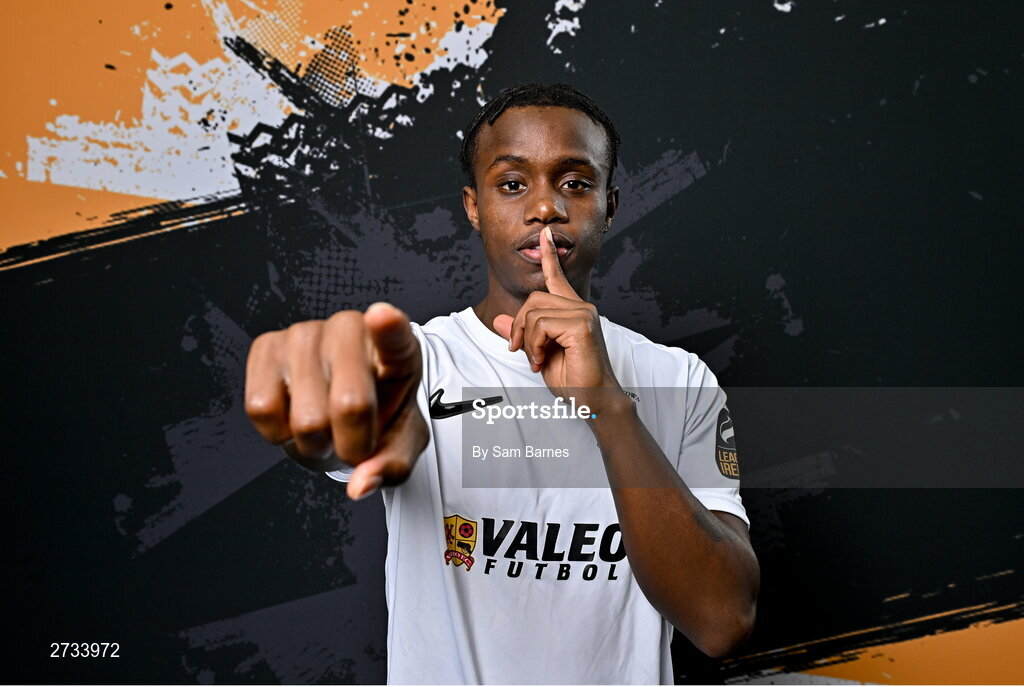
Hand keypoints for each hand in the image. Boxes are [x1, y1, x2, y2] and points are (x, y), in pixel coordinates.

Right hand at [244, 303, 427, 499]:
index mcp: (397, 348)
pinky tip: (295, 415)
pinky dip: (278, 433)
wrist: (347, 404)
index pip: (395, 334)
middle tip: (353, 439)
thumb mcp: (402, 442)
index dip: (387, 327)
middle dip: (351, 445)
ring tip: (326, 426)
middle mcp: (349, 330)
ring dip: (314, 443)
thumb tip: (360, 484)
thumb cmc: (380, 415)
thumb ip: (391, 465)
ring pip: (305, 418)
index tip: (382, 317)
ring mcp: (305, 333)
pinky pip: (261, 408)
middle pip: (350, 405)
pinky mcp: (266, 345)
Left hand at [494, 226, 623, 411]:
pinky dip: (534, 345)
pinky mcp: (582, 326)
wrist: (594, 400)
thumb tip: (499, 320)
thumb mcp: (539, 354)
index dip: (549, 256)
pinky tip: (542, 359)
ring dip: (527, 341)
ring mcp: (583, 314)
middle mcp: (581, 307)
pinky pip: (541, 325)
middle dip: (518, 326)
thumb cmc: (574, 380)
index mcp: (573, 311)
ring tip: (536, 360)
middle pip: (534, 299)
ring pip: (534, 313)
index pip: (557, 278)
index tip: (545, 236)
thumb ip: (522, 335)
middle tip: (520, 351)